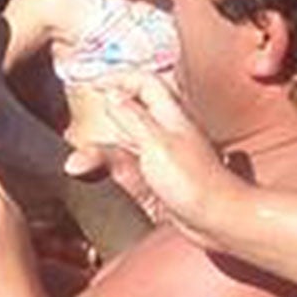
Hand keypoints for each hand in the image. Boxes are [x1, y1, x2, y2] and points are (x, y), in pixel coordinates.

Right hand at [67, 70, 241, 244]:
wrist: (217, 219)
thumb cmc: (194, 182)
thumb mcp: (156, 144)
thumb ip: (132, 117)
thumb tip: (111, 94)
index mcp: (170, 114)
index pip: (143, 81)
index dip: (118, 77)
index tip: (92, 83)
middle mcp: (166, 130)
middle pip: (133, 107)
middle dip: (108, 108)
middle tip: (85, 112)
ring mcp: (161, 154)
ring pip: (125, 138)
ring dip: (101, 145)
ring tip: (79, 161)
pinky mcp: (158, 176)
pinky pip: (126, 163)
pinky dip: (107, 165)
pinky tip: (94, 172)